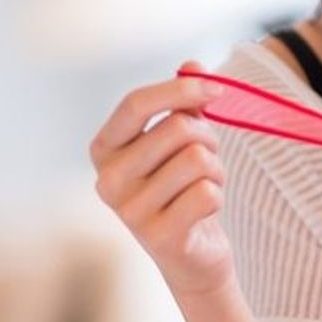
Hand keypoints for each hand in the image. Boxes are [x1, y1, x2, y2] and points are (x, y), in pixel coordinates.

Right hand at [89, 60, 234, 297]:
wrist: (193, 256)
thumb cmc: (184, 188)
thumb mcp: (181, 140)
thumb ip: (185, 102)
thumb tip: (192, 66)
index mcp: (105, 149)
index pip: (136, 103)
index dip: (181, 90)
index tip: (217, 89)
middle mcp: (108, 180)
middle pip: (177, 128)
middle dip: (207, 139)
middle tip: (207, 160)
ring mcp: (129, 211)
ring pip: (197, 159)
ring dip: (216, 170)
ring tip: (204, 187)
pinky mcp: (159, 237)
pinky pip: (207, 192)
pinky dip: (217, 197)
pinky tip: (203, 213)